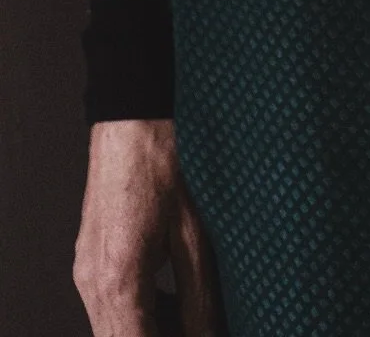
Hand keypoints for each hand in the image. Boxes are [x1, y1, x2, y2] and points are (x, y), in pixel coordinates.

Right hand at [74, 119, 220, 335]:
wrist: (131, 129)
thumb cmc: (162, 172)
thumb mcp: (194, 238)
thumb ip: (198, 298)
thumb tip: (208, 335)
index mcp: (121, 281)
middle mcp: (93, 286)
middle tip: (194, 327)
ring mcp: (85, 276)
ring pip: (113, 330)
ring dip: (149, 329)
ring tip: (185, 314)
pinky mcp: (86, 265)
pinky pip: (108, 309)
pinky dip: (137, 312)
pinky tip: (168, 298)